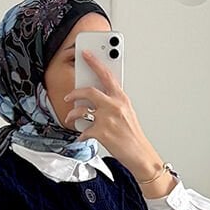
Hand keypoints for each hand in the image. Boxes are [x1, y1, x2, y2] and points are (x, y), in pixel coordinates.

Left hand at [62, 49, 163, 177]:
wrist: (139, 154)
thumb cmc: (133, 135)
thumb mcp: (127, 113)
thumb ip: (114, 102)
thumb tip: (98, 97)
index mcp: (122, 98)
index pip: (106, 75)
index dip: (94, 62)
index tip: (85, 55)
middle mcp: (114, 106)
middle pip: (88, 91)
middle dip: (75, 93)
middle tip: (69, 96)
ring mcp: (107, 119)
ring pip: (81, 110)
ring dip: (72, 114)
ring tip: (70, 118)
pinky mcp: (101, 132)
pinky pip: (84, 131)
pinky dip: (81, 134)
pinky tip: (82, 136)